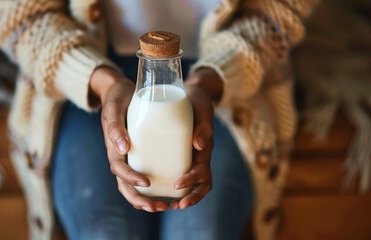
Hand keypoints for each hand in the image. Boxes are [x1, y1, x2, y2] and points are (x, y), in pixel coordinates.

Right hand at [90, 67, 169, 211]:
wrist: (120, 91)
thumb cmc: (117, 98)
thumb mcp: (114, 108)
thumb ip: (115, 126)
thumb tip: (123, 149)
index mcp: (113, 147)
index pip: (119, 169)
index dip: (130, 178)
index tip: (146, 181)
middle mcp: (121, 155)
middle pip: (125, 185)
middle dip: (140, 199)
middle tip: (158, 207)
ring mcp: (130, 156)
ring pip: (134, 185)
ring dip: (147, 199)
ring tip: (165, 207)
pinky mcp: (140, 153)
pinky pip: (145, 174)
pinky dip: (154, 187)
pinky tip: (169, 191)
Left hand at [172, 67, 222, 208]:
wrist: (193, 93)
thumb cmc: (196, 99)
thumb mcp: (201, 108)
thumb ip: (203, 124)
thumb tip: (200, 145)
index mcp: (206, 146)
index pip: (203, 169)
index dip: (192, 180)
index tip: (178, 184)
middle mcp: (201, 154)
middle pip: (203, 182)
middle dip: (192, 196)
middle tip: (176, 204)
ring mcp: (194, 156)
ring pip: (197, 183)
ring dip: (188, 197)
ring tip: (172, 206)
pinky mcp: (185, 154)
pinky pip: (185, 174)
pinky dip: (180, 188)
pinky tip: (164, 192)